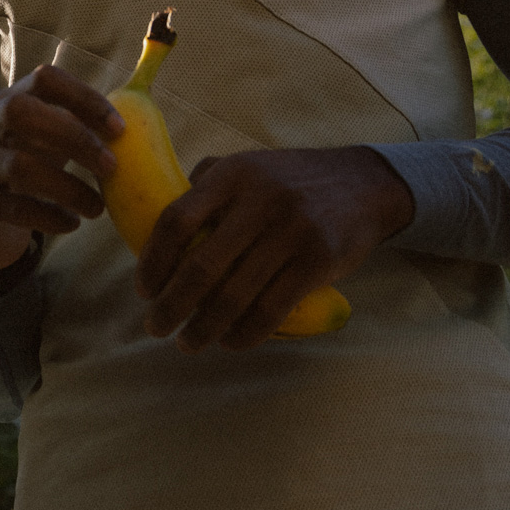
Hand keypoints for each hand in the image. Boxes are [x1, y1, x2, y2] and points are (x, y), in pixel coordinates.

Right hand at [0, 65, 124, 270]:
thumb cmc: (27, 174)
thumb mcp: (47, 144)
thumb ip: (77, 127)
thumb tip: (139, 121)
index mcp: (1, 100)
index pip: (44, 79)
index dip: (84, 98)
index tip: (120, 130)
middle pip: (21, 112)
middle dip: (74, 138)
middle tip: (111, 168)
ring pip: (19, 166)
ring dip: (69, 187)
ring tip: (97, 207)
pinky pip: (12, 207)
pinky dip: (49, 217)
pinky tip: (71, 223)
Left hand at [138, 145, 412, 352]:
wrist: (364, 184)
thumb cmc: (290, 181)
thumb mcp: (246, 166)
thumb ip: (204, 187)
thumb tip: (157, 229)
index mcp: (232, 175)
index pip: (176, 220)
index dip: (153, 261)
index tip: (144, 290)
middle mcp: (260, 200)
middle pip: (200, 267)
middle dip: (171, 306)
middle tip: (156, 327)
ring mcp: (291, 230)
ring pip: (234, 296)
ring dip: (204, 328)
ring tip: (189, 343)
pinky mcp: (318, 260)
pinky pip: (271, 309)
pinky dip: (245, 333)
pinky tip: (230, 342)